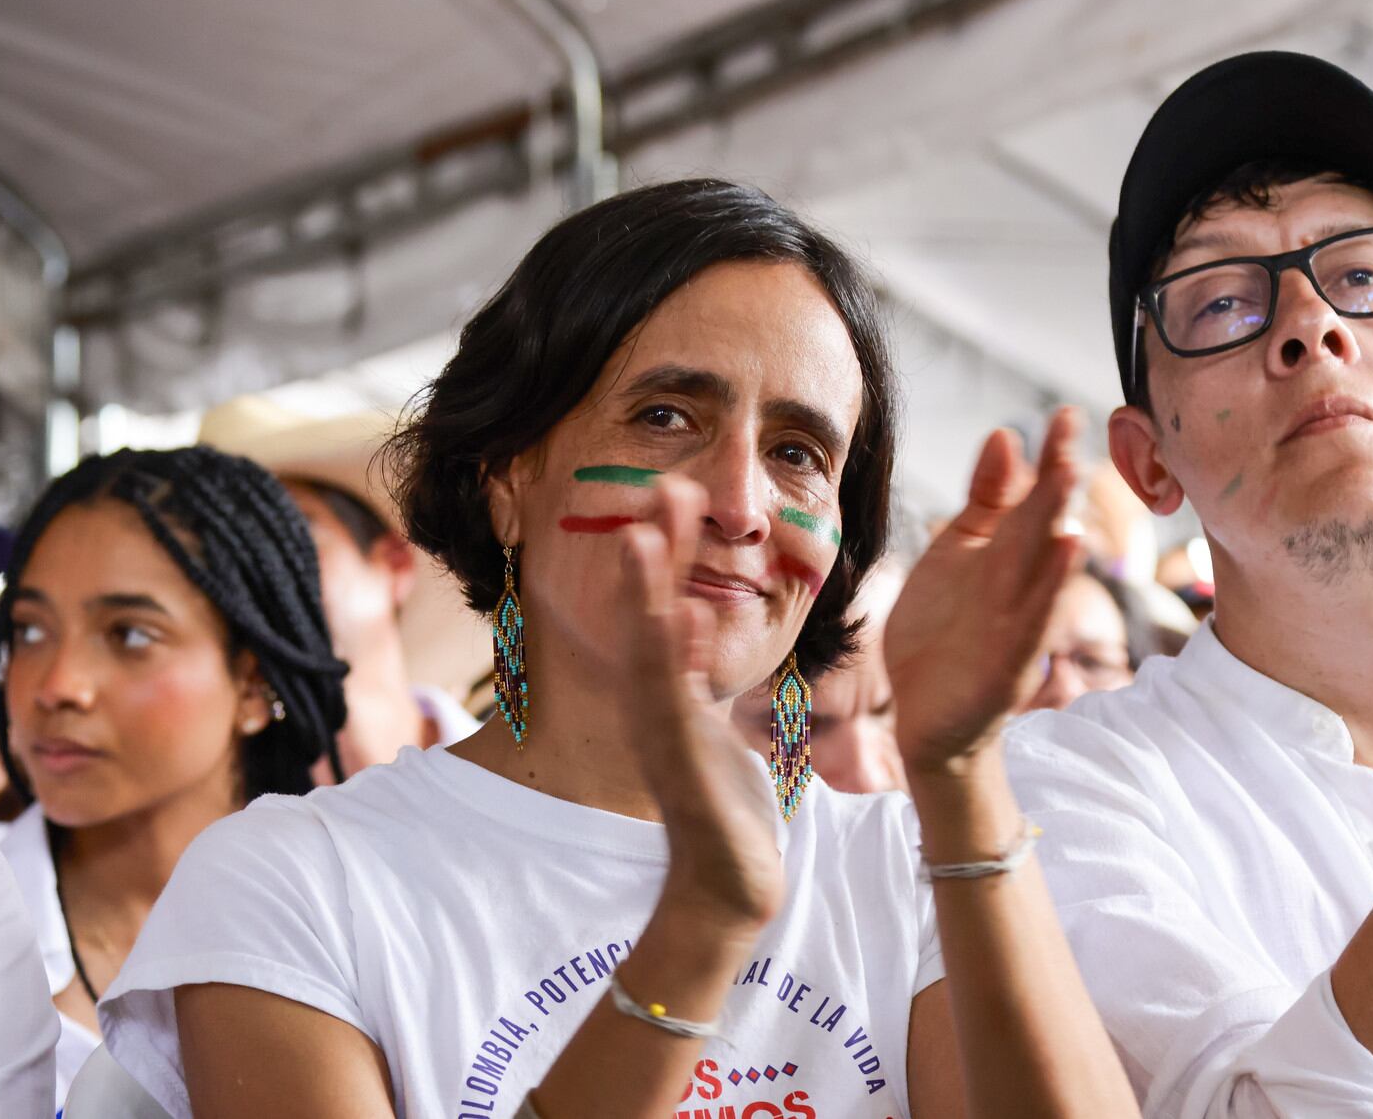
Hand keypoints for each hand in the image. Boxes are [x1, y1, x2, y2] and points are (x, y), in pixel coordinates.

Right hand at [620, 478, 783, 930]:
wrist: (728, 886)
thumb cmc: (724, 804)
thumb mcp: (712, 721)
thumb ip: (698, 672)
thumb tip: (694, 616)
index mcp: (668, 693)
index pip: (661, 608)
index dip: (663, 553)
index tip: (670, 492)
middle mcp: (657, 708)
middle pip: (647, 617)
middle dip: (652, 554)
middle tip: (659, 486)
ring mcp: (665, 736)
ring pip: (651, 654)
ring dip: (646, 594)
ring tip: (643, 537)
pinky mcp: (683, 768)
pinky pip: (677, 707)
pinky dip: (676, 662)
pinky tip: (682, 619)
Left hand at [886, 410, 1086, 778]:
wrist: (926, 713)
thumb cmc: (945, 628)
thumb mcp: (958, 552)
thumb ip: (984, 500)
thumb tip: (1005, 436)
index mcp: (1003, 552)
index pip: (1029, 496)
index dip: (1046, 458)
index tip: (1064, 416)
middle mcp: (1017, 581)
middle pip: (1039, 522)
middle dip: (1054, 477)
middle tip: (1069, 431)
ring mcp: (1016, 619)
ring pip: (1041, 564)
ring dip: (1056, 520)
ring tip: (1068, 476)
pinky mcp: (1009, 659)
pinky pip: (1033, 616)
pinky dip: (1049, 584)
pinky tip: (1067, 548)